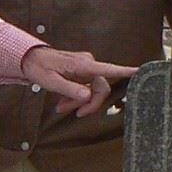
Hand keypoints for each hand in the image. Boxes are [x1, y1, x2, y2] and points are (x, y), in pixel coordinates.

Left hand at [20, 45, 139, 118]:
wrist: (29, 58)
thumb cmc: (38, 67)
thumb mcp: (50, 81)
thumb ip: (70, 89)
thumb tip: (87, 96)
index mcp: (83, 65)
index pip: (110, 69)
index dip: (128, 72)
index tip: (143, 72)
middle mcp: (88, 65)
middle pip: (100, 89)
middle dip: (87, 103)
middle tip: (71, 112)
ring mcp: (86, 69)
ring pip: (92, 91)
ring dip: (78, 102)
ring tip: (61, 108)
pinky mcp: (82, 72)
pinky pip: (85, 88)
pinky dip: (76, 97)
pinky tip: (63, 102)